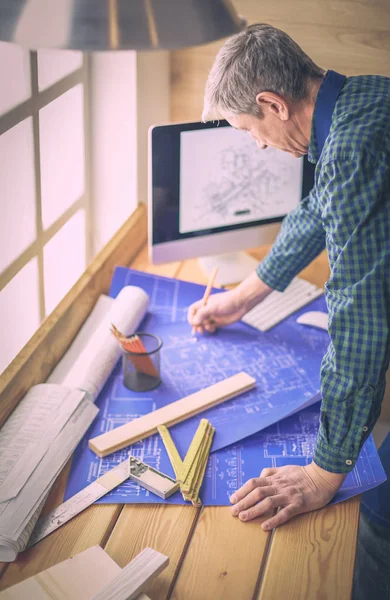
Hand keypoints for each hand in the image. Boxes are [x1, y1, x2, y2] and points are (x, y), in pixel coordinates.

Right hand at [188, 272, 272, 333]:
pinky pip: (211, 328)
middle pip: (197, 319)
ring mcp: (213, 317)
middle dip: (197, 324)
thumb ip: (202, 314)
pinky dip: (210, 329)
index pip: (193, 310)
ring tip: (208, 327)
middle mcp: (207, 311)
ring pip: (203, 324)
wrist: (241, 303)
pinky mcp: (219, 322)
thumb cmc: (226, 302)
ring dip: (203, 328)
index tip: (192, 322)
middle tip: (199, 329)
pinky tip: (213, 328)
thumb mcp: (212, 307)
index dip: (191, 316)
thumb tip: (193, 322)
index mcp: (204, 304)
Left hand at [230, 462, 345, 529]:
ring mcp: (288, 495)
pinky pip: (284, 513)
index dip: (242, 491)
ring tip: (244, 518)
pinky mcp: (298, 504)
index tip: (232, 500)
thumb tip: (260, 475)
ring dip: (254, 510)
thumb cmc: (302, 474)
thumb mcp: (284, 468)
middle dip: (243, 502)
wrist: (322, 477)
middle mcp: (279, 486)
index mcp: (275, 478)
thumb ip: (271, 471)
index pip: (254, 483)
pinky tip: (265, 526)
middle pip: (257, 492)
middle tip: (233, 512)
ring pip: (268, 502)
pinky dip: (274, 519)